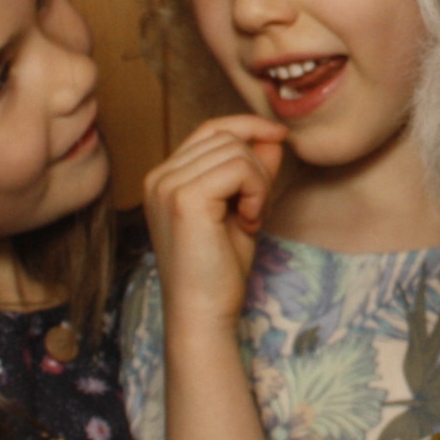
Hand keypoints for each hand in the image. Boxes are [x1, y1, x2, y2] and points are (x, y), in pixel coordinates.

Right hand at [141, 115, 287, 328]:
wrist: (203, 313)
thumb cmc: (219, 271)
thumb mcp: (242, 210)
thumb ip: (253, 173)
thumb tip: (272, 137)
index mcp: (165, 178)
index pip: (210, 129)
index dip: (248, 126)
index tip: (280, 136)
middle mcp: (159, 177)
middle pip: (226, 136)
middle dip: (256, 168)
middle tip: (256, 211)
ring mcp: (168, 185)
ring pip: (236, 150)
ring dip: (258, 184)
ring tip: (250, 219)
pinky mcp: (185, 198)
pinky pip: (240, 168)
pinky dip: (256, 192)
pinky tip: (248, 222)